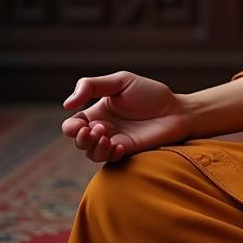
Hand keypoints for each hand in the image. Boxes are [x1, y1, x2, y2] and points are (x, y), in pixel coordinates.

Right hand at [61, 71, 188, 163]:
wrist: (176, 109)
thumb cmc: (150, 93)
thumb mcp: (121, 81)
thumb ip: (92, 86)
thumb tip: (66, 104)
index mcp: (98, 112)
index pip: (72, 125)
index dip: (71, 127)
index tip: (83, 123)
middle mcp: (104, 128)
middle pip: (78, 141)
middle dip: (82, 139)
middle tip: (98, 129)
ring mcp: (115, 141)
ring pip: (91, 154)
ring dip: (95, 147)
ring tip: (108, 136)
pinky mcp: (127, 152)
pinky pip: (109, 160)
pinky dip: (110, 154)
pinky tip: (120, 145)